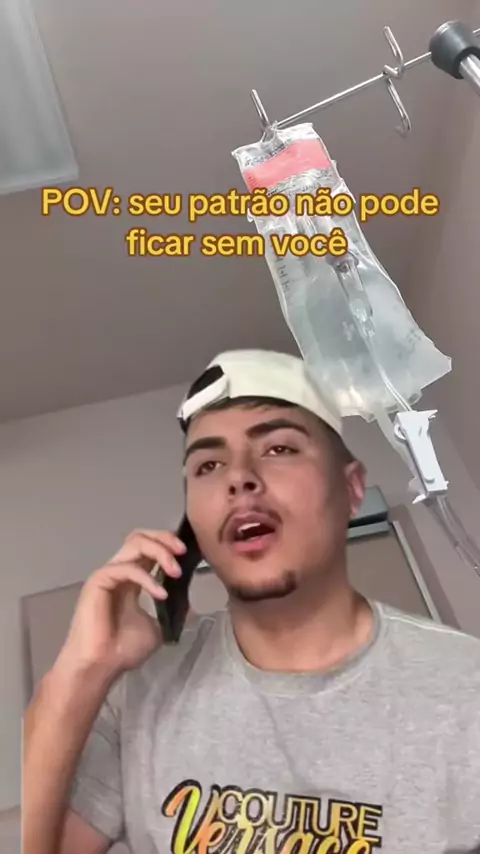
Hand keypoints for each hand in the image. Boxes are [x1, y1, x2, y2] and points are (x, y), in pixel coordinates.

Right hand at [55, 529, 186, 680]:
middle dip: (164, 538)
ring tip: (176, 571)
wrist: (99, 668)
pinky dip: (147, 578)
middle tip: (182, 551)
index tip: (188, 553)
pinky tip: (161, 593)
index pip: (148, 547)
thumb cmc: (122, 650)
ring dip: (159, 552)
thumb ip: (170, 611)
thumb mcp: (157, 627)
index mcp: (131, 579)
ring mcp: (108, 574)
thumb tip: (191, 605)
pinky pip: (127, 569)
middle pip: (140, 537)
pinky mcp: (99, 581)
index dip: (168, 544)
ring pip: (134, 544)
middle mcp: (119, 571)